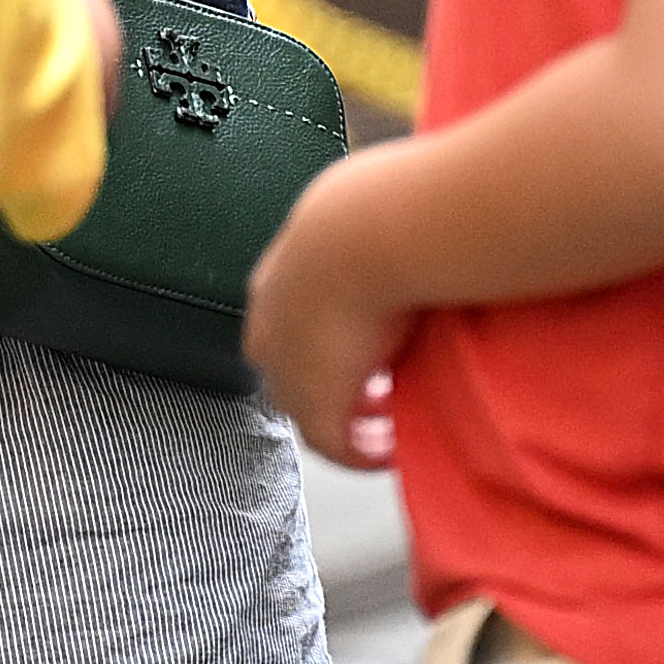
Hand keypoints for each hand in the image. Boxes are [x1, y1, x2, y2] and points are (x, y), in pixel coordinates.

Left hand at [246, 159, 412, 467]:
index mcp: (274, 281)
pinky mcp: (316, 406)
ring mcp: (287, 371)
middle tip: (376, 395)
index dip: (325, 344)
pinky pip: (337, 446)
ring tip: (387, 427)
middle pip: (292, 374)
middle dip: (335, 387)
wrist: (367, 233)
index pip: (287, 325)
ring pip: (312, 413)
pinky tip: (391, 449)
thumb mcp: (358, 216)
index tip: (363, 353)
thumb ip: (366, 233)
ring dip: (350, 421)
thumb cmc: (370, 210)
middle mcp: (269, 329)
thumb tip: (395, 224)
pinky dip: (362, 453)